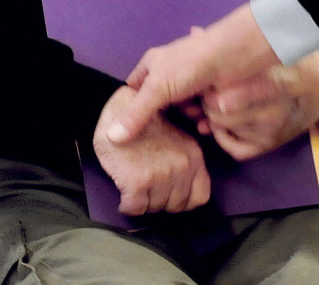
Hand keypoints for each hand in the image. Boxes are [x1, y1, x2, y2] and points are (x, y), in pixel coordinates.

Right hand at [94, 86, 210, 213]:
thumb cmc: (143, 123)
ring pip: (154, 209)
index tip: (169, 192)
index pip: (200, 197)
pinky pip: (134, 209)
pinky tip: (124, 189)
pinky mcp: (138, 181)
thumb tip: (182, 190)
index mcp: (194, 155)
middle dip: (160, 200)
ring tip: (136, 182)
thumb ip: (183, 161)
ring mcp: (161, 174)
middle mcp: (182, 166)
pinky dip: (126, 204)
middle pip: (175, 206)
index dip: (182, 199)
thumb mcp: (176, 138)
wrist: (118, 109)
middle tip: (148, 185)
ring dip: (143, 201)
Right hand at [107, 4, 279, 144]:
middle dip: (163, 118)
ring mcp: (190, 84)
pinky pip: (199, 113)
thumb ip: (136, 114)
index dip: (130, 107)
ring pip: (180, 111)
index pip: (133, 88)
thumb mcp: (157, 88)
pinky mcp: (208, 94)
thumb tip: (111, 137)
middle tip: (164, 129)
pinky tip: (206, 122)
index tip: (129, 130)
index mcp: (153, 64)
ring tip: (194, 115)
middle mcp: (170, 72)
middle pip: (158, 104)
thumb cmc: (189, 65)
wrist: (232, 57)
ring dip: (187, 117)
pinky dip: (202, 119)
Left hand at [195, 48, 318, 160]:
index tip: (209, 79)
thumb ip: (230, 45)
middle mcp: (272, 110)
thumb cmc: (294, 58)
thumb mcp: (268, 48)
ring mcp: (271, 130)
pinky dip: (224, 136)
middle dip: (208, 99)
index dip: (209, 88)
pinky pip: (235, 149)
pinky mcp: (271, 144)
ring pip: (223, 127)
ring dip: (214, 115)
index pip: (223, 97)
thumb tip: (194, 32)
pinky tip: (225, 123)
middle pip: (219, 111)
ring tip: (218, 102)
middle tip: (210, 90)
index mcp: (272, 81)